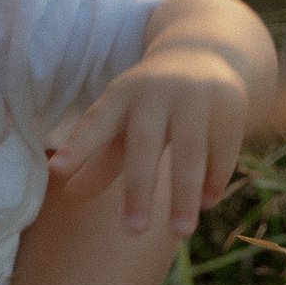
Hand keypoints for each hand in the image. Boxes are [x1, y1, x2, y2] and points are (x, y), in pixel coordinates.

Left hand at [46, 0, 274, 233]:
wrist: (205, 52)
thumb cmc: (152, 100)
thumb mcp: (123, 118)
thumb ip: (98, 156)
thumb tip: (68, 193)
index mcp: (123, 95)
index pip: (97, 121)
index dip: (77, 145)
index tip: (55, 170)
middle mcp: (157, 92)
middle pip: (144, 143)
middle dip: (139, 188)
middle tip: (133, 231)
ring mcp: (196, 97)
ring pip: (190, 151)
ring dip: (185, 193)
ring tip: (179, 233)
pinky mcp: (230, 106)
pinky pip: (224, 149)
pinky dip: (216, 178)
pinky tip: (207, 204)